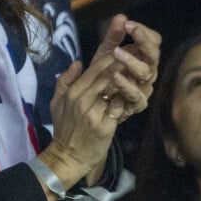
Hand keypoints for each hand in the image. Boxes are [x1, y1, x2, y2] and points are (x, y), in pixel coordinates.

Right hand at [39, 15, 160, 192]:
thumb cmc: (64, 130)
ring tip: (142, 64)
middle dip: (124, 58)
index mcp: (73, 92)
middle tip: (140, 46)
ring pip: (115, 87)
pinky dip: (129, 98)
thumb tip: (76, 63)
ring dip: (129, 74)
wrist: (67, 157)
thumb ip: (65, 81)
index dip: (111, 53)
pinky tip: (140, 90)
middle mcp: (82, 99)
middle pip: (106, 73)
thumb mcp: (57, 103)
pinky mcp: (103, 126)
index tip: (125, 43)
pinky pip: (119, 107)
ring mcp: (92, 113)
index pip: (94, 67)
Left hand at [95, 14, 160, 123]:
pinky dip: (126, 85)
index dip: (143, 32)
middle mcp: (148, 72)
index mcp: (144, 58)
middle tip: (130, 29)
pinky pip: (135, 95)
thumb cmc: (103, 77)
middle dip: (143, 40)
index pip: (154, 41)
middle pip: (154, 55)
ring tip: (116, 52)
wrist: (93, 105)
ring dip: (131, 60)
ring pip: (145, 73)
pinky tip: (115, 76)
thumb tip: (121, 16)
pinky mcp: (137, 104)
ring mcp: (144, 88)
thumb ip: (113, 37)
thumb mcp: (105, 54)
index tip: (128, 24)